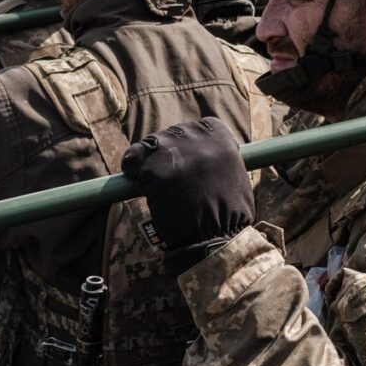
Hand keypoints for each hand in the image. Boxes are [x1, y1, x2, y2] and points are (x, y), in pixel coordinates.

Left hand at [121, 117, 253, 256]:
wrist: (215, 238)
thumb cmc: (228, 215)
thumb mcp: (234, 176)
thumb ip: (218, 159)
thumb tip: (203, 157)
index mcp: (220, 137)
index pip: (200, 127)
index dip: (190, 144)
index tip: (187, 158)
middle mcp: (196, 137)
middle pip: (172, 134)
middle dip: (168, 153)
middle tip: (168, 177)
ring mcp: (173, 151)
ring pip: (150, 143)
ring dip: (150, 161)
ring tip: (155, 182)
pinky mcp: (153, 168)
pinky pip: (133, 158)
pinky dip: (131, 167)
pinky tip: (137, 182)